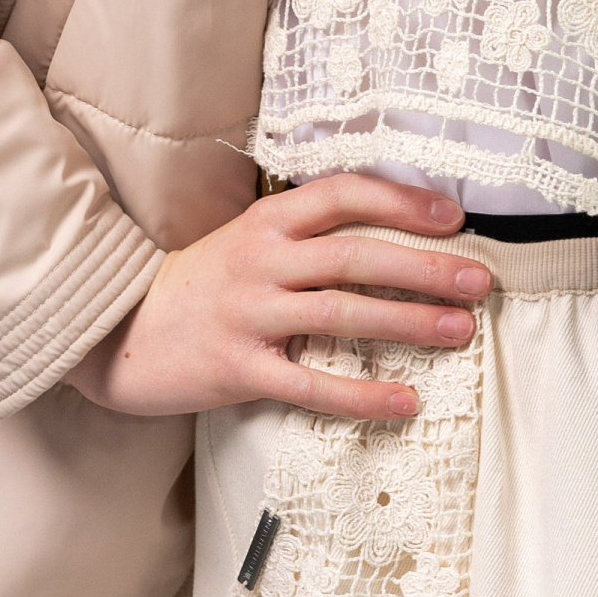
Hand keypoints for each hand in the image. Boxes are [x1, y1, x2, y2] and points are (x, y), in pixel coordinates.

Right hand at [67, 174, 492, 421]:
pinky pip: (312, 384)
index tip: (454, 215)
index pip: (344, 194)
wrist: (117, 330)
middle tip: (480, 280)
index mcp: (267, 220)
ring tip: (460, 331)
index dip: (403, 200)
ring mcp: (251, 314)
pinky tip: (405, 402)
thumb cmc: (198, 283)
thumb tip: (384, 231)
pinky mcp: (239, 369)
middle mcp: (263, 260)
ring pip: (343, 314)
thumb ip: (304, 233)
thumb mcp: (248, 239)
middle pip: (358, 254)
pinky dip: (363, 394)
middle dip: (427, 267)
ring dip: (409, 322)